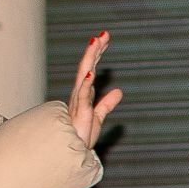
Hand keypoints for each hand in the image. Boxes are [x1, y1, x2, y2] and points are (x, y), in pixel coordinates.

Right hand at [66, 32, 119, 146]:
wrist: (69, 153)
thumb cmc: (79, 137)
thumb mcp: (97, 117)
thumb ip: (106, 104)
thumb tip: (118, 91)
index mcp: (83, 94)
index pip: (90, 69)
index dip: (97, 53)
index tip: (104, 38)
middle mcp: (78, 95)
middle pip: (86, 67)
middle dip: (94, 50)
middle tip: (104, 34)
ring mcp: (77, 103)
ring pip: (84, 76)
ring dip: (90, 59)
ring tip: (96, 43)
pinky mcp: (79, 113)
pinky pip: (82, 96)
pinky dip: (85, 83)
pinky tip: (90, 72)